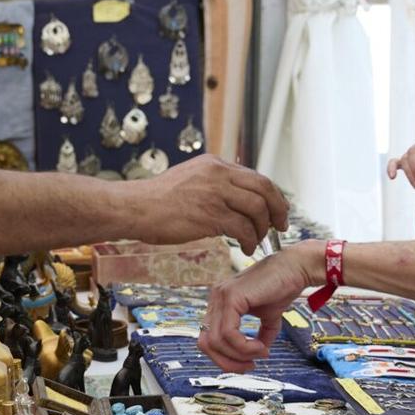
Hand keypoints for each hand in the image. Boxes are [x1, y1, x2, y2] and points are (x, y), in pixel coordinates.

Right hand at [130, 155, 289, 254]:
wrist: (134, 207)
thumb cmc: (157, 200)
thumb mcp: (190, 179)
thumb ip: (214, 184)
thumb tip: (236, 197)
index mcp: (215, 164)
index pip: (256, 177)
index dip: (272, 196)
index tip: (277, 211)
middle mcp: (218, 174)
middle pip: (264, 189)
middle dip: (278, 210)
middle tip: (280, 226)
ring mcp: (215, 193)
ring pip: (257, 209)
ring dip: (262, 229)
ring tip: (256, 242)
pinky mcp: (210, 214)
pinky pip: (243, 228)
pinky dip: (250, 241)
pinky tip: (245, 249)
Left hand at [199, 241, 322, 371]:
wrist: (296, 268)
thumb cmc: (282, 287)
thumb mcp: (268, 318)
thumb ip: (259, 335)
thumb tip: (259, 355)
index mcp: (220, 302)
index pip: (208, 338)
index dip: (224, 357)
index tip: (248, 362)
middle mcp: (216, 298)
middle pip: (205, 343)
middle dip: (227, 362)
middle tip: (250, 365)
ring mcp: (221, 296)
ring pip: (215, 341)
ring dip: (239, 355)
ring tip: (260, 352)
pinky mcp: (231, 296)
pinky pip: (228, 333)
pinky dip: (244, 346)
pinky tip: (260, 346)